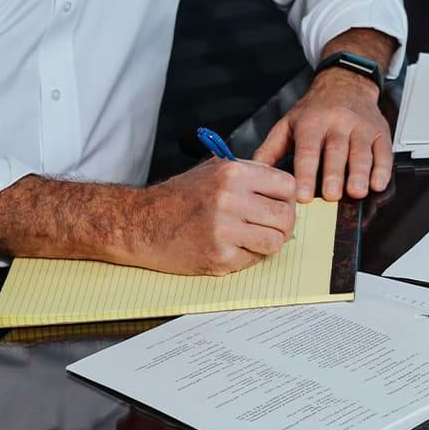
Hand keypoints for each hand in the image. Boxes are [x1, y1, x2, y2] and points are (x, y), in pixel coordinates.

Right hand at [136, 158, 296, 275]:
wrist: (141, 223)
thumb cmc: (178, 196)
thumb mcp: (214, 169)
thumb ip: (250, 174)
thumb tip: (285, 188)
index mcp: (233, 173)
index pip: (287, 185)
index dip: (288, 197)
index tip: (281, 203)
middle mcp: (231, 200)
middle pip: (286, 216)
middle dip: (283, 224)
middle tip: (272, 225)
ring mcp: (225, 231)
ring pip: (275, 242)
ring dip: (269, 242)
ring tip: (253, 238)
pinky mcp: (219, 257)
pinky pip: (254, 260)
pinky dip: (248, 256)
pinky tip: (232, 247)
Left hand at [252, 68, 392, 201]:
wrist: (346, 82)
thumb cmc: (315, 109)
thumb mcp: (288, 123)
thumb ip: (270, 149)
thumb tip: (253, 171)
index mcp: (311, 122)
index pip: (307, 150)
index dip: (305, 173)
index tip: (303, 195)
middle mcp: (337, 122)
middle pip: (335, 151)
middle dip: (334, 175)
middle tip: (332, 196)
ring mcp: (360, 126)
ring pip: (361, 152)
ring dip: (360, 173)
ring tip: (356, 192)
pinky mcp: (380, 132)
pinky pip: (383, 152)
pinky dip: (382, 169)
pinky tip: (377, 182)